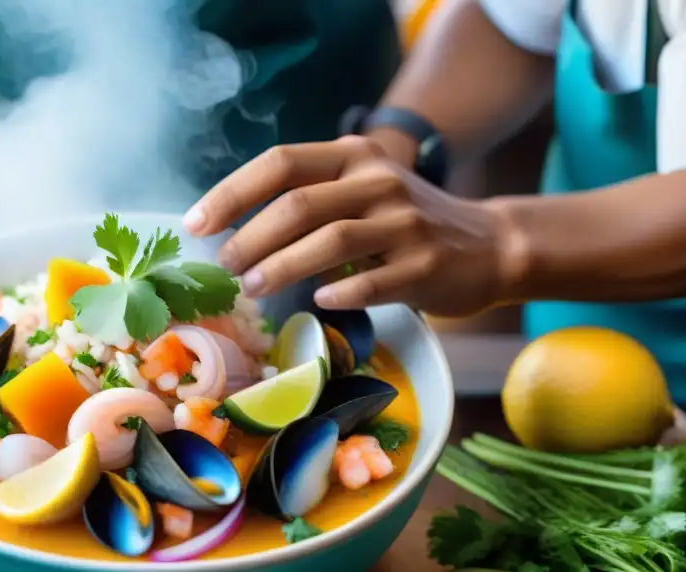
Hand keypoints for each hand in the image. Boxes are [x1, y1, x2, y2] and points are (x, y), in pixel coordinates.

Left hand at [184, 136, 523, 316]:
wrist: (490, 246)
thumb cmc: (406, 225)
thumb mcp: (361, 192)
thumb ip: (311, 200)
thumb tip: (233, 233)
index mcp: (353, 156)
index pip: (281, 163)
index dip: (233, 192)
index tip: (195, 224)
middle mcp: (378, 181)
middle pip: (299, 203)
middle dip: (251, 236)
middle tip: (224, 267)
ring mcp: (405, 222)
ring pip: (331, 239)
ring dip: (283, 265)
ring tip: (253, 287)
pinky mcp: (426, 265)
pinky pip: (375, 280)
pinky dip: (342, 291)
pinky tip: (319, 301)